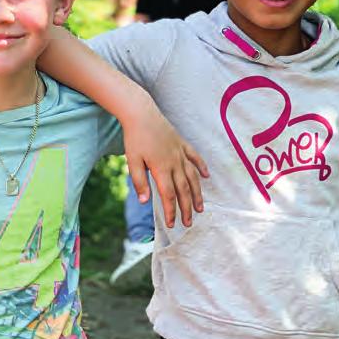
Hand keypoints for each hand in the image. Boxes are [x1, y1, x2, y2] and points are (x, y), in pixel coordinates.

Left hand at [121, 95, 208, 227]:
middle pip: (184, 190)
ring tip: (201, 208)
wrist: (141, 113)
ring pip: (193, 177)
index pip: (168, 195)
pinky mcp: (182, 143)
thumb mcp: (132, 161)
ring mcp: (180, 152)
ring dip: (197, 194)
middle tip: (189, 223)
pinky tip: (207, 176)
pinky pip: (195, 157)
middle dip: (187, 208)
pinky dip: (201, 167)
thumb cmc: (134, 138)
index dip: (171, 211)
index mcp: (161, 168)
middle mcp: (174, 162)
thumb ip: (139, 181)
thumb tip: (144, 201)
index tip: (172, 224)